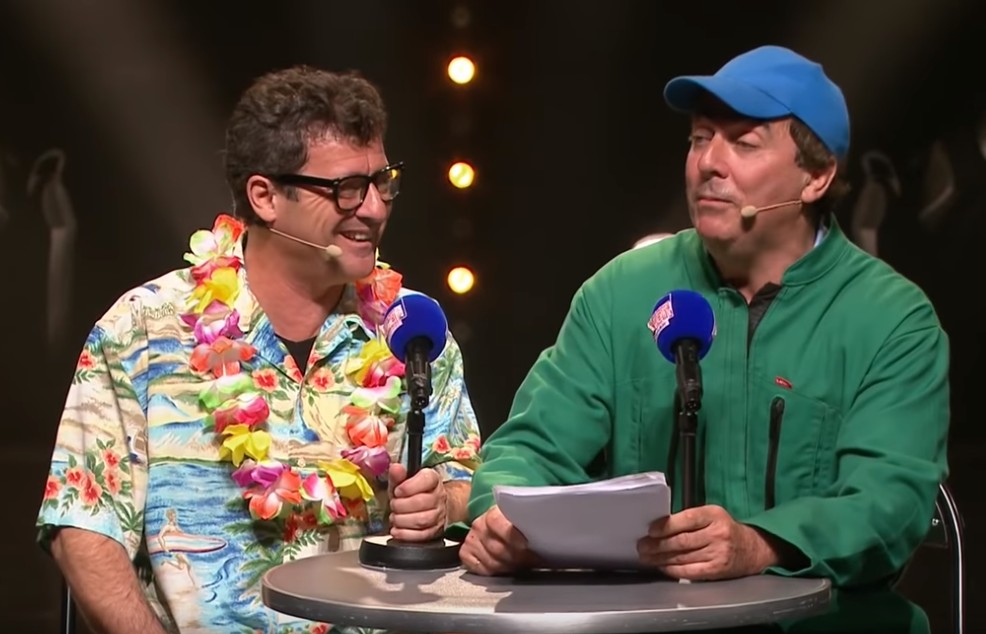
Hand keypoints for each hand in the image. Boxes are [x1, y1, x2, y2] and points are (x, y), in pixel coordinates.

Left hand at [388, 464, 446, 541]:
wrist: (430, 507)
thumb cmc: (414, 493)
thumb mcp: (403, 481)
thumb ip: (398, 475)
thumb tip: (395, 468)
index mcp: (432, 479)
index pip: (427, 479)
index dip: (409, 486)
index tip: (397, 491)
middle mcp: (439, 496)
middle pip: (423, 501)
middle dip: (402, 505)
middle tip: (393, 505)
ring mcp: (439, 514)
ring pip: (423, 520)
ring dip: (403, 520)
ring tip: (394, 517)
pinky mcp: (435, 530)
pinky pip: (422, 535)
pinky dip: (406, 534)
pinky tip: (397, 530)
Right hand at [459, 505, 536, 575]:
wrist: (494, 524)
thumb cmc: (513, 522)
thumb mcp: (520, 518)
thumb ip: (528, 524)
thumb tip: (547, 534)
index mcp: (493, 513)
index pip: (498, 522)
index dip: (512, 535)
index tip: (526, 544)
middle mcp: (479, 526)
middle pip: (498, 548)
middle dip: (518, 557)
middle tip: (534, 559)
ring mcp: (472, 540)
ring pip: (492, 561)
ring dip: (510, 566)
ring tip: (524, 565)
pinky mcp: (466, 554)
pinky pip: (481, 569)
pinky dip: (496, 571)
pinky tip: (507, 569)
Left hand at [637, 505, 779, 579]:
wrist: (752, 549)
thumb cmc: (725, 529)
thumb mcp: (711, 515)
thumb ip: (690, 519)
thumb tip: (659, 526)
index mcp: (714, 515)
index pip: (687, 519)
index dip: (666, 526)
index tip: (650, 530)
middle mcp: (717, 534)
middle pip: (682, 541)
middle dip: (658, 545)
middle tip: (642, 546)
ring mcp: (718, 553)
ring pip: (683, 557)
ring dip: (660, 558)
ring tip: (646, 557)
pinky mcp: (717, 570)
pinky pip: (690, 571)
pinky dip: (673, 569)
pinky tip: (662, 566)